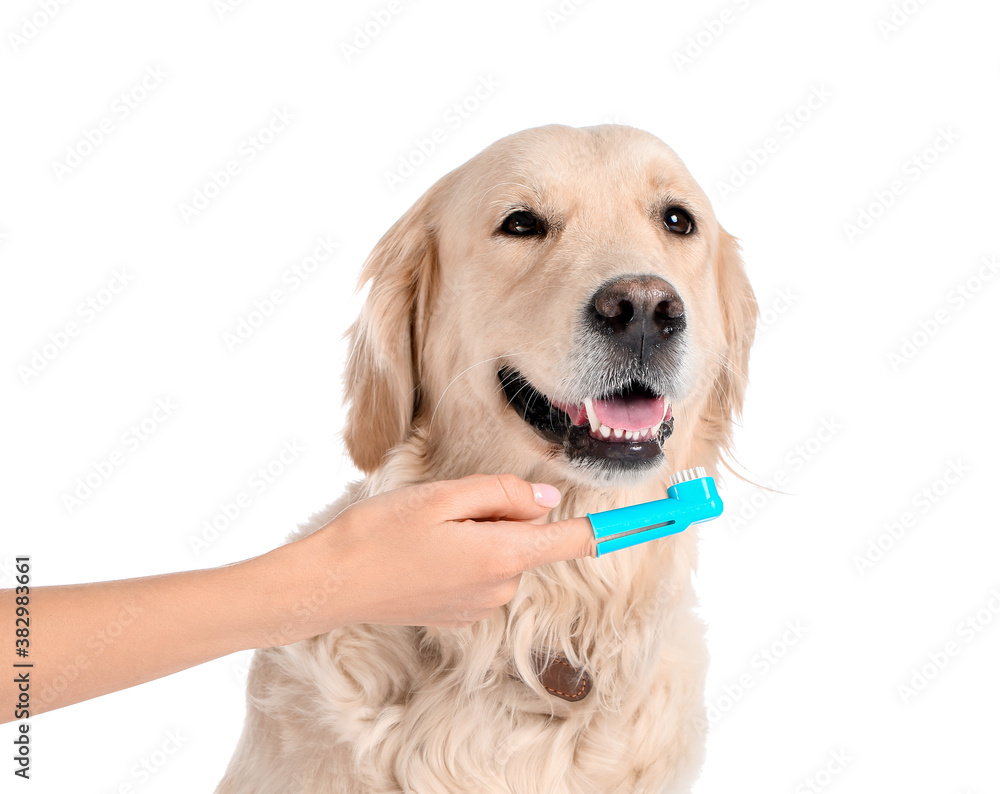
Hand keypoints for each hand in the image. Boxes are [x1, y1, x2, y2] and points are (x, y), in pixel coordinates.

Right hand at [291, 474, 594, 630]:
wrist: (331, 584)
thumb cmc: (382, 533)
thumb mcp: (444, 498)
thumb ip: (502, 496)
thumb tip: (545, 501)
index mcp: (502, 557)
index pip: (571, 540)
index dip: (618, 528)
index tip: (665, 518)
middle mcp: (500, 588)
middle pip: (528, 538)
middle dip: (502, 514)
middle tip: (448, 507)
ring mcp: (479, 606)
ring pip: (502, 554)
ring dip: (479, 534)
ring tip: (427, 530)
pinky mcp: (459, 613)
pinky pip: (480, 573)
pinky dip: (462, 555)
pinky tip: (422, 552)